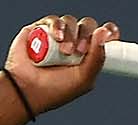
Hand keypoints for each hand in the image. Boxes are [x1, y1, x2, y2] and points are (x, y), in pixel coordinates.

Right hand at [3, 15, 121, 115]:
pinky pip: (53, 19)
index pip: (102, 37)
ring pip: (71, 21)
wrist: (27, 91)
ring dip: (71, 34)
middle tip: (79, 51)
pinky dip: (57, 27)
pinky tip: (57, 38)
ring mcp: (56, 36)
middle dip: (86, 35)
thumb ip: (98, 58)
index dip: (108, 32)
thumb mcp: (84, 79)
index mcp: (86, 56)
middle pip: (88, 25)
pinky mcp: (40, 30)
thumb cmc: (54, 90)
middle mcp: (73, 43)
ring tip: (64, 51)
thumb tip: (104, 32)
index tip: (111, 34)